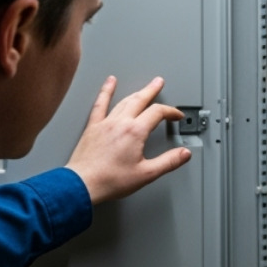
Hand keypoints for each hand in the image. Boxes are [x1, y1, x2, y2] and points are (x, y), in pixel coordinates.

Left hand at [66, 76, 190, 204]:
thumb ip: (168, 162)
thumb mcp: (146, 174)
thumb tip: (184, 154)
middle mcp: (120, 123)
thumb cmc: (110, 180)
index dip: (171, 112)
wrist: (83, 184)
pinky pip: (100, 104)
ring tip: (143, 86)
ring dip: (136, 92)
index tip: (176, 116)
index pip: (158, 113)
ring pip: (124, 101)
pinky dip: (106, 91)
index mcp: (135, 132)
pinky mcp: (93, 127)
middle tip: (159, 83)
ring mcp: (105, 123)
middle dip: (152, 91)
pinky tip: (109, 83)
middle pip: (140, 100)